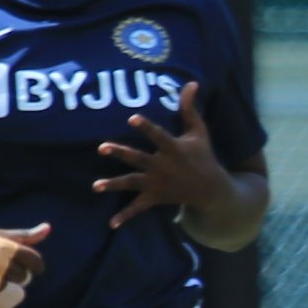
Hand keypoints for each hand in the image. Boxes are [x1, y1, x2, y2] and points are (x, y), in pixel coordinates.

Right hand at [0, 225, 48, 307]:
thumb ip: (23, 235)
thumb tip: (47, 228)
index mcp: (4, 246)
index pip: (34, 259)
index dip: (36, 266)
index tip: (33, 268)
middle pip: (23, 276)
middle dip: (18, 275)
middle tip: (4, 271)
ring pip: (10, 287)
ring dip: (5, 285)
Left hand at [95, 82, 234, 231]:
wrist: (212, 190)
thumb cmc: (203, 156)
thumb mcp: (199, 131)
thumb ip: (189, 108)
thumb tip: (191, 83)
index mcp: (173, 149)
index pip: (157, 136)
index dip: (145, 127)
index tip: (131, 118)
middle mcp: (163, 166)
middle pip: (138, 158)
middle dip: (121, 153)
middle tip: (101, 147)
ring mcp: (158, 184)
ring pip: (132, 182)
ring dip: (114, 184)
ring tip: (96, 186)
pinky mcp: (155, 197)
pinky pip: (138, 208)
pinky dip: (126, 216)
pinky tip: (111, 224)